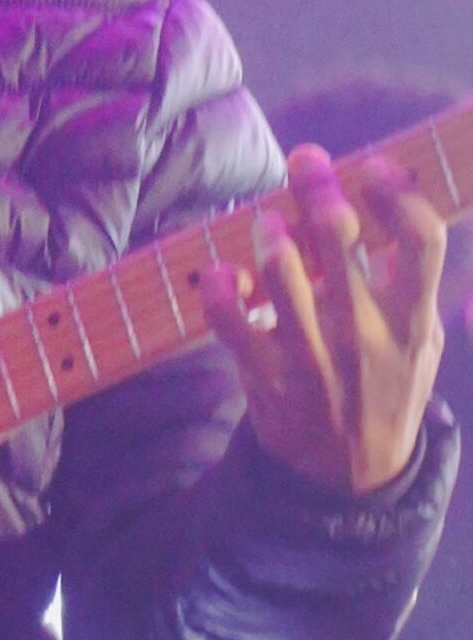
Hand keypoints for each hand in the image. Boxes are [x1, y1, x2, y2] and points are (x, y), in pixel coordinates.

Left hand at [203, 145, 445, 494]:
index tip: (374, 167)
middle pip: (339, 235)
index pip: (422, 239)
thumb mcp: (422, 344)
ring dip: (270, 231)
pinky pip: (229, 318)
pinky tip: (222, 272)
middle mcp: (364, 331)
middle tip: (306, 162)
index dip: (398, 193)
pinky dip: (218, 286)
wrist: (348, 477)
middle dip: (318, 186)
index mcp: (412, 319)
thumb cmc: (386, 391)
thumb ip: (413, 286)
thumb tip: (397, 208)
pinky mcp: (265, 373)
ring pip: (280, 269)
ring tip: (268, 221)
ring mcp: (312, 353)